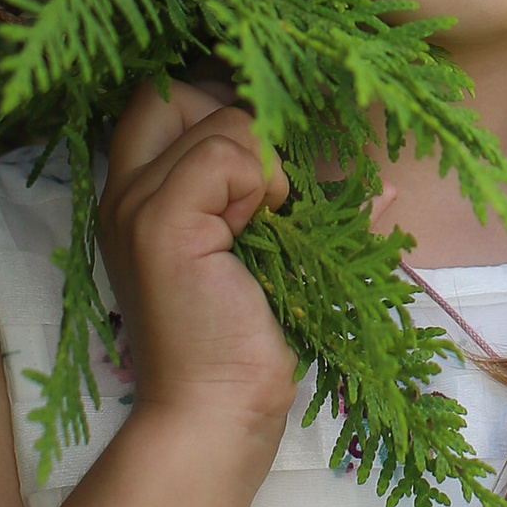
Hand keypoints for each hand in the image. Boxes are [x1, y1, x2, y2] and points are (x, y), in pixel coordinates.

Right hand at [98, 77, 295, 457]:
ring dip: (262, 161)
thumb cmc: (242, 347)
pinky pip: (226, 152)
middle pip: (171, 91)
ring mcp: (135, 205)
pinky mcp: (161, 223)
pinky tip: (264, 226)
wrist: (215, 415)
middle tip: (264, 187)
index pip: (160, 99)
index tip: (261, 161)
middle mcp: (122, 193)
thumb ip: (298, 211)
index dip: (216, 106)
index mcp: (138, 198)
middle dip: (235, 119)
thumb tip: (383, 186)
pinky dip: (261, 180)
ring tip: (265, 223)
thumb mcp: (266, 260)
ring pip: (218, 118)